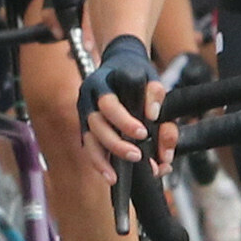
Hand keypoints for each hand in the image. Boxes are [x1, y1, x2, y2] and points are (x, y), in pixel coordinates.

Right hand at [77, 33, 161, 165]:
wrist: (119, 64)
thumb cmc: (135, 73)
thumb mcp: (149, 76)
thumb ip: (155, 93)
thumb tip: (153, 115)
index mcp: (101, 83)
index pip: (108, 103)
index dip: (123, 120)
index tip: (143, 132)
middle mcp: (88, 99)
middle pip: (96, 125)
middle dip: (115, 144)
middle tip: (136, 156)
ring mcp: (84, 114)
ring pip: (89, 140)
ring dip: (102, 160)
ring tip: (115, 177)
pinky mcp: (87, 128)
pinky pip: (90, 147)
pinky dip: (99, 163)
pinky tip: (111, 176)